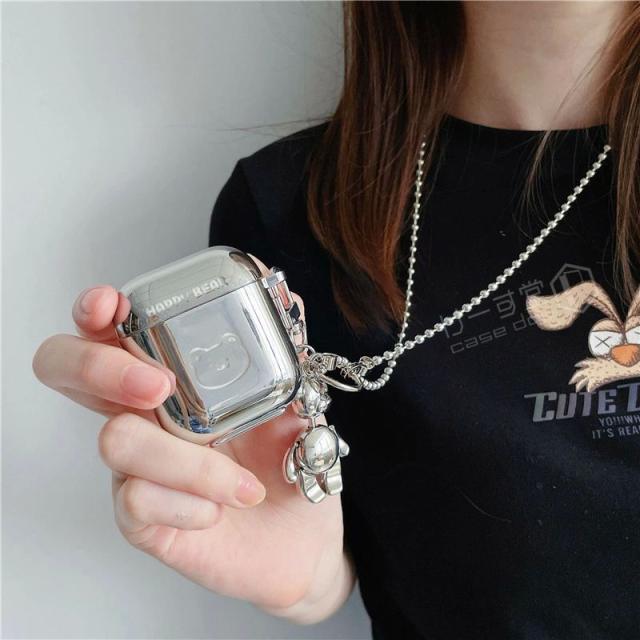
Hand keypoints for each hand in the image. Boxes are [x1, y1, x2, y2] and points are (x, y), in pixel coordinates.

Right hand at [32, 254, 353, 622]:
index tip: (111, 304)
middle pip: (68, 370)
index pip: (110, 331)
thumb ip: (284, 351)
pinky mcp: (140, 516)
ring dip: (189, 462)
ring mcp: (136, 465)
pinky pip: (137, 500)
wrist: (304, 532)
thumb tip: (288, 295)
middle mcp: (143, 414)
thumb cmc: (290, 460)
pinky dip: (190, 502)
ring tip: (243, 483)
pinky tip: (221, 508)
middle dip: (101, 367)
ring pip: (117, 440)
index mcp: (173, 375)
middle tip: (159, 386)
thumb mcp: (295, 398)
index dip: (96, 312)